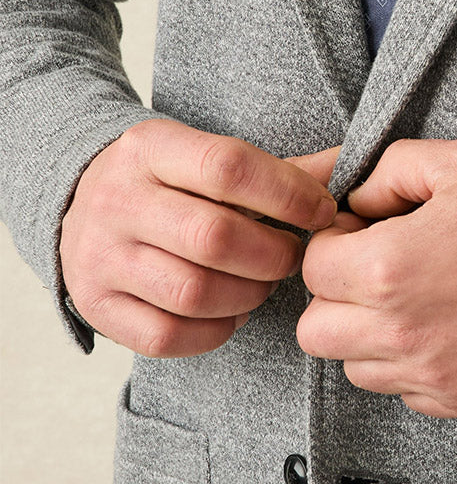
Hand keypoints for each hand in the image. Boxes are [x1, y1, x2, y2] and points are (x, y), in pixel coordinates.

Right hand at [60, 119, 339, 356]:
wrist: (80, 202)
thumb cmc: (170, 182)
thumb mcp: (206, 154)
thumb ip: (276, 168)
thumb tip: (348, 170)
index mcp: (149, 148)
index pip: (229, 167)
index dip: (289, 194)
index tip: (321, 211)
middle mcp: (116, 199)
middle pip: (215, 237)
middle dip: (274, 254)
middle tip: (292, 257)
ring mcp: (99, 256)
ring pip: (193, 292)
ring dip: (249, 295)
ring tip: (262, 284)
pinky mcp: (96, 306)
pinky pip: (167, 335)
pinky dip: (214, 330)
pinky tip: (230, 311)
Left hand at [296, 138, 456, 417]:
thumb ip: (387, 171)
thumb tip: (355, 199)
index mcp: (385, 267)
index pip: (313, 266)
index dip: (333, 244)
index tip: (363, 234)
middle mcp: (396, 330)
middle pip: (316, 330)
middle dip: (335, 297)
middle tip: (375, 272)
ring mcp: (426, 373)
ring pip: (353, 367)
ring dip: (368, 336)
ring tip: (414, 302)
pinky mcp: (456, 400)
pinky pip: (403, 391)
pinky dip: (410, 366)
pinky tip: (446, 330)